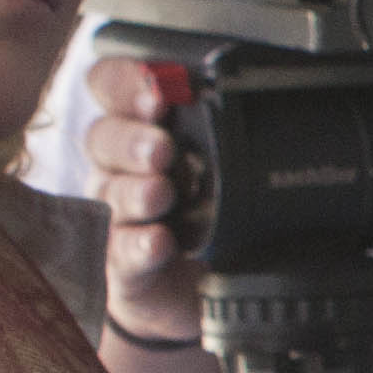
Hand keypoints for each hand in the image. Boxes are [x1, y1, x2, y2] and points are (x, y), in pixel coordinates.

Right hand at [79, 55, 205, 349]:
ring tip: (161, 194)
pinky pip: (120, 253)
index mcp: (142, 126)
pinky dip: (138, 246)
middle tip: (162, 148)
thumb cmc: (216, 214)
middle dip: (132, 140)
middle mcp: (120, 166)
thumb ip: (232, 131)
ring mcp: (117, 216)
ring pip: (111, 195)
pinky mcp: (122, 267)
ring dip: (135, 192)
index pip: (112, 87)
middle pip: (104, 138)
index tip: (158, 89)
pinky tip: (158, 242)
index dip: (125, 82)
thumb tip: (268, 99)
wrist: (210, 290)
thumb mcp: (230, 164)